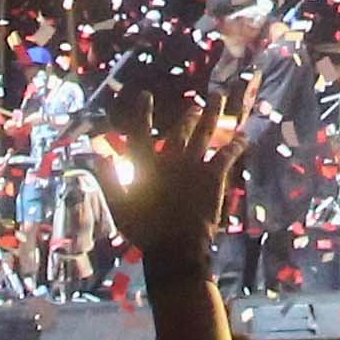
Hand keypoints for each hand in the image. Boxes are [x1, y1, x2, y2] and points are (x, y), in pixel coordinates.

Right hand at [96, 78, 245, 274]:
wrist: (175, 244)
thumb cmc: (144, 230)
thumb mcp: (118, 206)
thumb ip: (107, 180)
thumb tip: (95, 157)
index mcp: (147, 166)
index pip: (141, 133)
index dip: (142, 113)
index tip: (145, 95)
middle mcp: (171, 160)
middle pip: (181, 130)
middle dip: (190, 116)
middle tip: (197, 105)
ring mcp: (193, 166)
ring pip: (205, 133)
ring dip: (213, 115)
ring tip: (219, 100)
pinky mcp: (212, 176)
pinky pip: (226, 154)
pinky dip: (235, 144)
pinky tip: (244, 137)